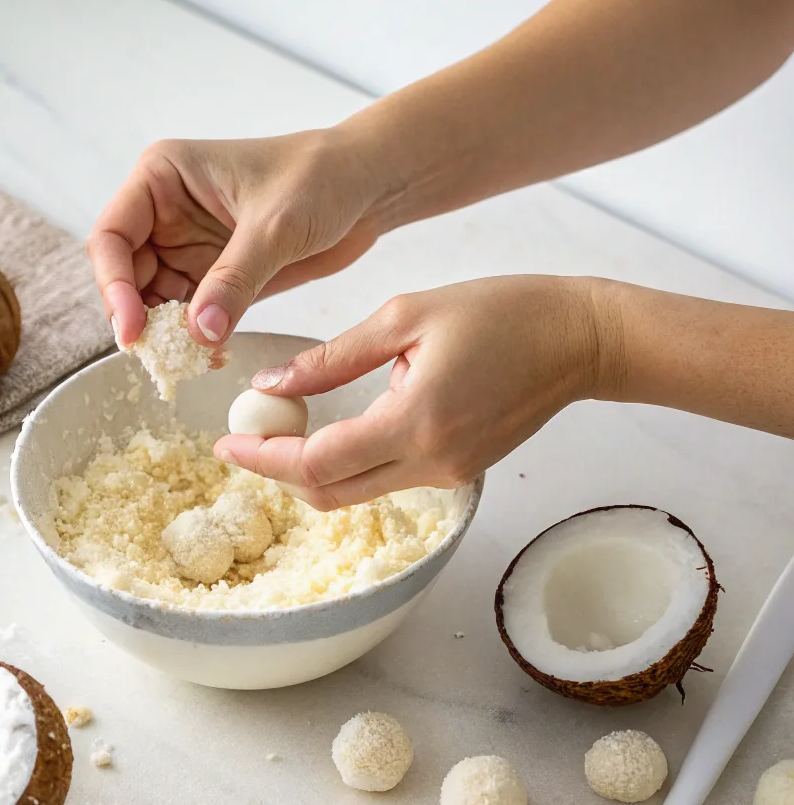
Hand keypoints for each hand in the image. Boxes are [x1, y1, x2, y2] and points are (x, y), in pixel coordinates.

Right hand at [87, 130, 386, 348]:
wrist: (366, 186)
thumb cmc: (320, 177)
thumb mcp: (274, 227)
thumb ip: (234, 280)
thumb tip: (198, 333)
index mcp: (163, 177)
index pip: (111, 236)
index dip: (113, 286)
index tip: (132, 330)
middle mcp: (166, 213)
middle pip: (126, 276)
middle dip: (139, 318)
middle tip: (159, 358)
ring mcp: (190, 248)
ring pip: (155, 302)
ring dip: (167, 335)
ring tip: (190, 361)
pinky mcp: (217, 277)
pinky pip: (191, 316)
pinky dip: (197, 339)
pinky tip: (213, 355)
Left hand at [214, 275, 612, 508]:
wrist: (578, 340)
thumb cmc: (501, 312)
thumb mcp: (405, 316)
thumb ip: (333, 359)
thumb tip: (272, 386)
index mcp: (416, 420)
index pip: (318, 462)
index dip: (265, 460)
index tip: (226, 444)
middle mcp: (431, 462)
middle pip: (330, 493)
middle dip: (278, 473)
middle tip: (243, 441)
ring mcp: (446, 474)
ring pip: (355, 493)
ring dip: (310, 471)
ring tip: (278, 432)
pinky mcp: (456, 473)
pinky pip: (385, 481)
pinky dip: (348, 465)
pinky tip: (332, 431)